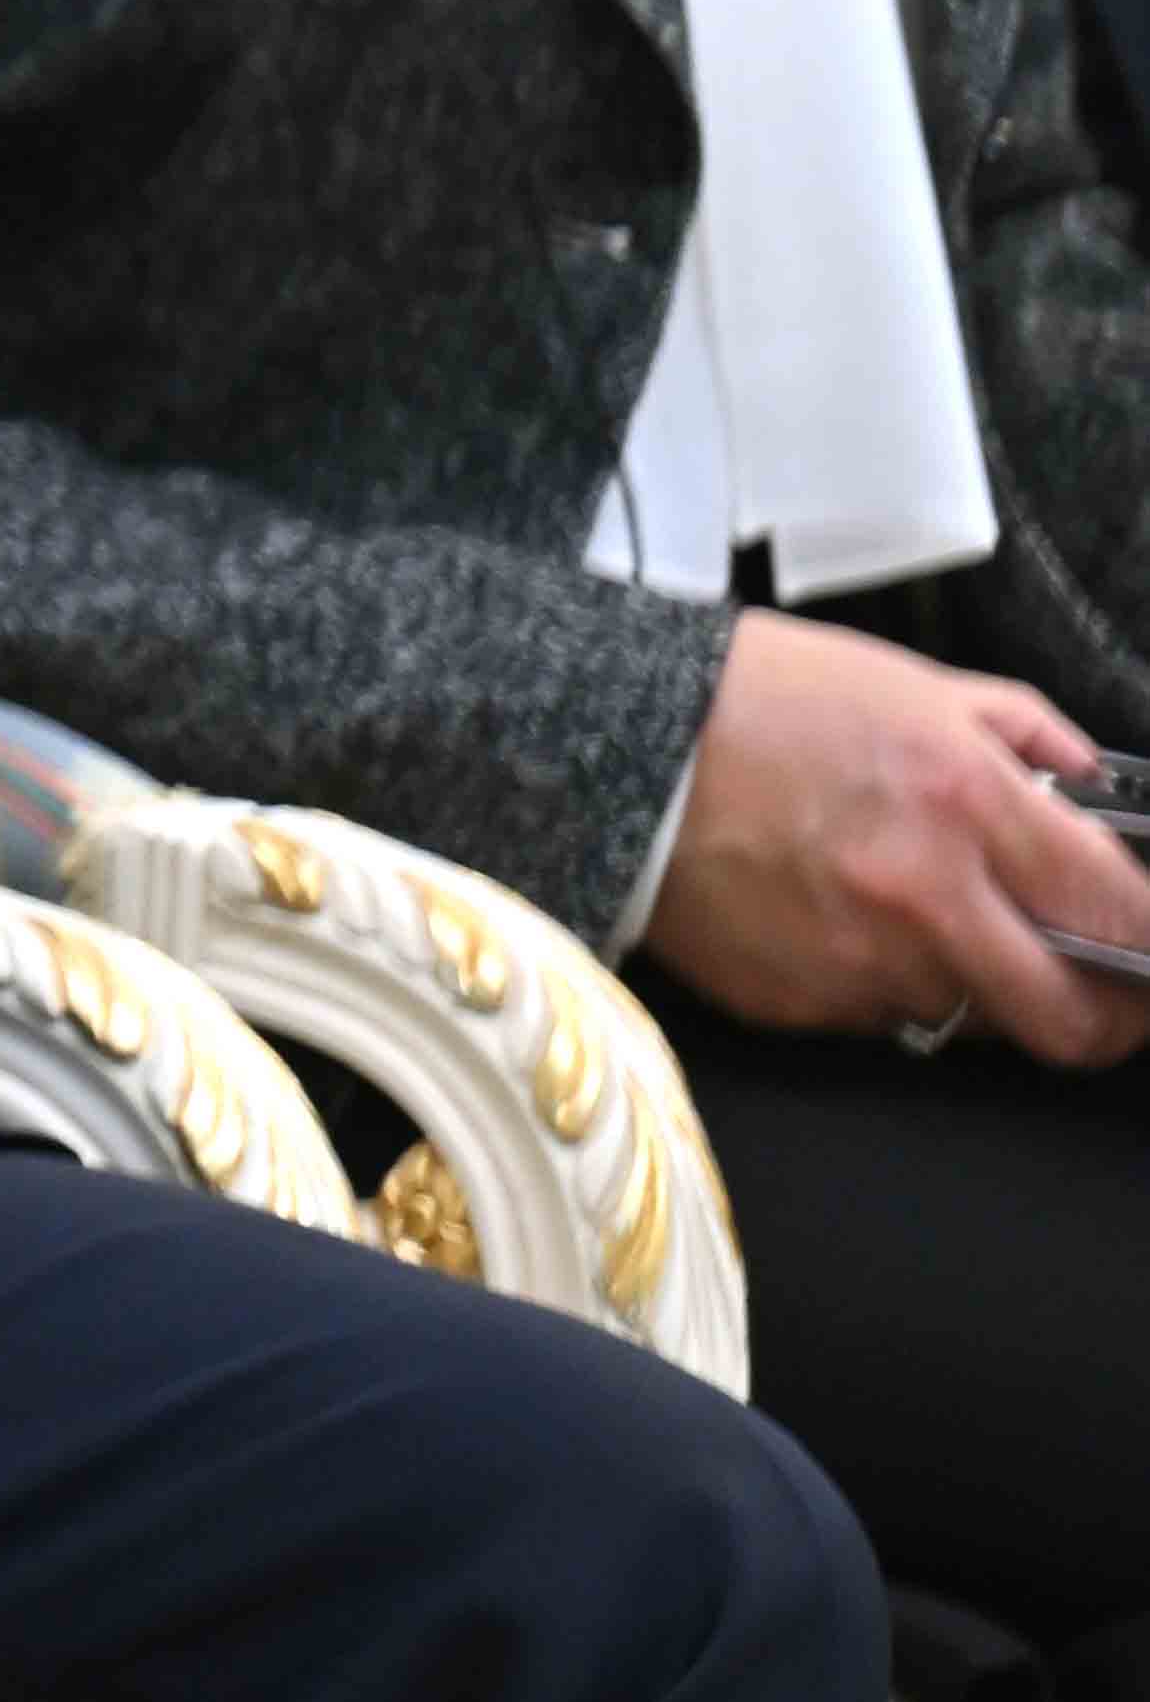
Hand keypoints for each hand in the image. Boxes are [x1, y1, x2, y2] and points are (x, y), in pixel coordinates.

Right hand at [638, 610, 1149, 1064]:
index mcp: (964, 803)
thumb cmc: (746, 698)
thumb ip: (1020, 732)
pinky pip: (874, 1011)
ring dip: (970, 977)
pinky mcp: (797, 1001)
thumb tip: (1085, 783)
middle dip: (1108, 1019)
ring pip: (968, 1014)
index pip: (1121, 914)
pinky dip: (877, 976)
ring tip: (916, 914)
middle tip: (1100, 993)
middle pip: (1071, 1019)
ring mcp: (857, 962)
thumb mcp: (908, 681)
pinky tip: (837, 916)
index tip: (1147, 940)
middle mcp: (923, 897)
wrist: (605, 739)